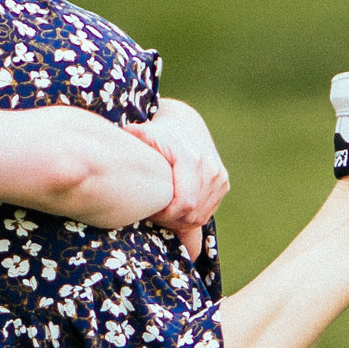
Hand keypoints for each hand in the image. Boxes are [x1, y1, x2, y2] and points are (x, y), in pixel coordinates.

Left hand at [129, 100, 228, 250]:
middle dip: (170, 221)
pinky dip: (189, 218)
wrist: (186, 125)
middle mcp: (210, 170)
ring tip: (161, 213)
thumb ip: (136, 137)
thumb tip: (125, 135)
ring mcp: (219, 178)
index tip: (149, 212)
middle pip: (192, 214)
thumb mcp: (146, 133)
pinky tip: (174, 212)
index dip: (166, 216)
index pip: (185, 203)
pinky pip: (206, 213)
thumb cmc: (160, 134)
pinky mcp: (222, 184)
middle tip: (153, 215)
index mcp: (192, 160)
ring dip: (179, 222)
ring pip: (200, 217)